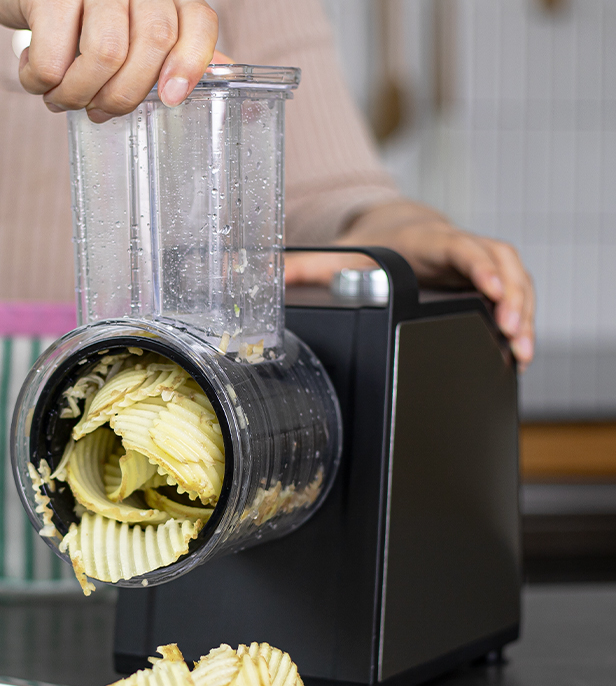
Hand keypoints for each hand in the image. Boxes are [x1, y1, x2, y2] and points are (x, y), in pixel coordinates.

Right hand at [0, 0, 218, 120]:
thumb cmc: (76, 18)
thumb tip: (221, 75)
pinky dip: (40, 83)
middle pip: (153, 43)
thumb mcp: (128, 28)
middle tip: (98, 110)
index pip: (195, 21)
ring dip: (78, 95)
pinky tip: (37, 76)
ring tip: (62, 98)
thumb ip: (170, 48)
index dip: (190, 63)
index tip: (171, 98)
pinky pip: (53, 59)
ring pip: (105, 54)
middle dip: (123, 95)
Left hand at [285, 200, 535, 369]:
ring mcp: (474, 264)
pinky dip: (520, 320)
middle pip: (499, 262)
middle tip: (511, 329)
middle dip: (510, 295)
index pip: (459, 248)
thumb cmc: (369, 248)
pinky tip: (520, 351)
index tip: (489, 289)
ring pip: (514, 279)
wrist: (393, 233)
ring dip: (523, 312)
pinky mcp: (483, 280)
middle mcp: (457, 248)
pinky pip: (512, 295)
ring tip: (522, 350)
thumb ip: (301, 269)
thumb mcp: (334, 257)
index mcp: (425, 242)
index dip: (478, 267)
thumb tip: (263, 276)